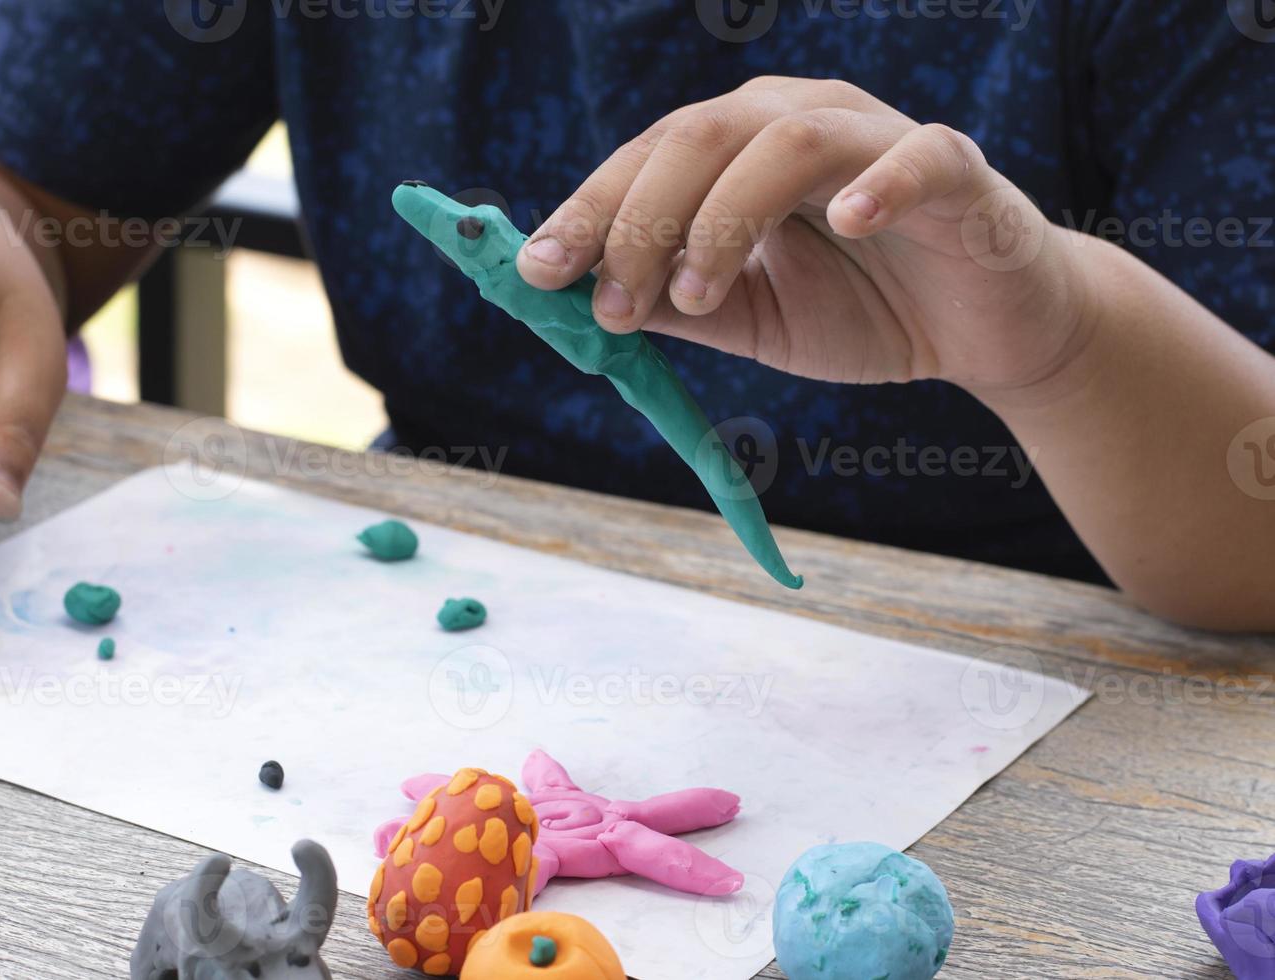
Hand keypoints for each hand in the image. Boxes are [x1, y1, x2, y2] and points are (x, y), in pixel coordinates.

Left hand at [516, 76, 1088, 395]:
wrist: (982, 331)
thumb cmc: (860, 307)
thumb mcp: (746, 317)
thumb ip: (670, 303)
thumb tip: (570, 301)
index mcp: (739, 149)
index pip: (648, 159)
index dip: (588, 211)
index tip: (537, 273)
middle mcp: (798, 121)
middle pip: (699, 136)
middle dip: (639, 219)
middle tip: (608, 302)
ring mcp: (878, 139)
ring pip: (786, 140)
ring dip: (725, 217)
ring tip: (699, 297)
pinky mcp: (958, 171)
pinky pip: (920, 158)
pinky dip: (883, 183)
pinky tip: (849, 225)